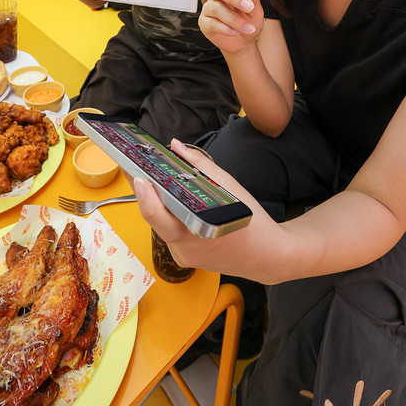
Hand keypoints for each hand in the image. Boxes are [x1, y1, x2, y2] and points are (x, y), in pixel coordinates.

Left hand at [134, 140, 271, 277]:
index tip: (138, 176)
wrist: (266, 255)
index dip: (145, 196)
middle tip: (141, 172)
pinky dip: (170, 218)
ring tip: (158, 184)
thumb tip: (176, 146)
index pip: (158, 215)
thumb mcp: (226, 185)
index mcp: (195, 229)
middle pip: (155, 218)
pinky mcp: (185, 259)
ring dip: (159, 206)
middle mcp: (185, 247)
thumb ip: (197, 164)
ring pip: (161, 226)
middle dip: (147, 195)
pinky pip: (170, 234)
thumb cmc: (250, 221)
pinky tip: (176, 205)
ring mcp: (183, 256)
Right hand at [198, 0, 264, 55]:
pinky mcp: (204, 22)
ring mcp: (208, 8)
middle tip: (249, 7)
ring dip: (235, 19)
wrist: (244, 42)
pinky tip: (237, 32)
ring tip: (249, 28)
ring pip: (217, 8)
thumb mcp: (256, 10)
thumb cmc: (249, 22)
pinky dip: (227, 29)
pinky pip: (212, 23)